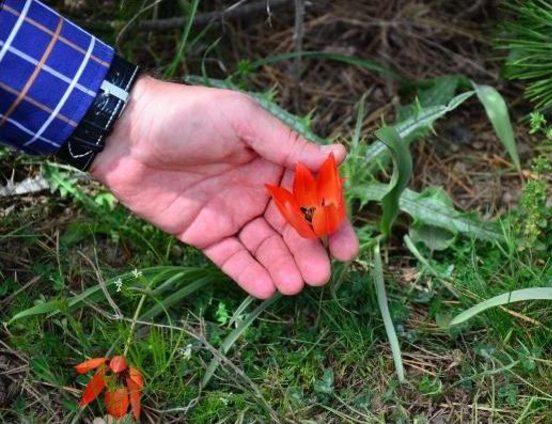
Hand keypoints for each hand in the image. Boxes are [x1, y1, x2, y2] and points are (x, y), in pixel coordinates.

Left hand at [91, 76, 358, 298]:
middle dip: (308, 252)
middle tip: (321, 275)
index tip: (345, 246)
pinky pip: (232, 258)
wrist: (125, 134)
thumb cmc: (188, 117)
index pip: (312, 195)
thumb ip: (286, 144)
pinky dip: (248, 273)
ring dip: (282, 266)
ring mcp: (233, 214)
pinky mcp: (206, 234)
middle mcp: (259, 190)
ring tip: (296, 286)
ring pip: (265, 247)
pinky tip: (266, 289)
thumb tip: (338, 155)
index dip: (331, 221)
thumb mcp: (242, 120)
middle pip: (292, 228)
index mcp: (274, 161)